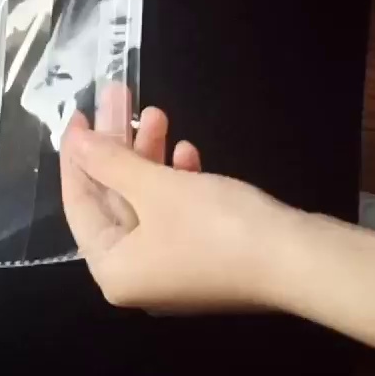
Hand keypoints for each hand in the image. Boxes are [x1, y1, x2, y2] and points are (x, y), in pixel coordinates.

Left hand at [61, 106, 311, 310]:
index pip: (79, 204)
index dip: (76, 156)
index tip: (76, 116)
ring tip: (156, 111)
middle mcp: (136, 277)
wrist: (301, 261)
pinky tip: (187, 151)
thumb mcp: (155, 187)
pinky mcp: (205, 260)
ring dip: (150, 157)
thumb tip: (73, 140)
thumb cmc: (216, 226)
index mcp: (112, 270)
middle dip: (119, 146)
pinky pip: (176, 216)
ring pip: (147, 203)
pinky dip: (178, 183)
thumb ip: (109, 161)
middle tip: (118, 98)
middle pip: (114, 200)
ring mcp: (173, 270)